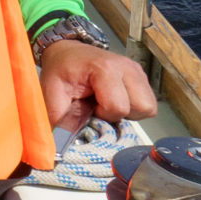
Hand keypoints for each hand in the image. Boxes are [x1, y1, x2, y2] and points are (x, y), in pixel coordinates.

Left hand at [40, 39, 157, 131]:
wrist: (68, 52)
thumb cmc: (61, 71)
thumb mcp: (51, 93)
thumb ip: (60, 119)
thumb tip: (63, 147)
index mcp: (104, 68)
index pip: (118, 106)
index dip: (104, 114)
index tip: (90, 107)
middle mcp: (126, 67)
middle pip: (141, 107)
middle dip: (120, 114)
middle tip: (101, 106)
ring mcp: (137, 71)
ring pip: (149, 107)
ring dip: (130, 112)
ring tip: (109, 103)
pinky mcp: (141, 77)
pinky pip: (149, 103)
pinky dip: (134, 107)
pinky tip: (116, 100)